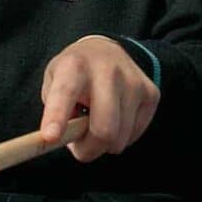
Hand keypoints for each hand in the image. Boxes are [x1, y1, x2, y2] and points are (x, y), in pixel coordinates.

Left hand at [40, 37, 159, 161]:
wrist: (107, 51)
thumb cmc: (75, 74)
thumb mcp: (53, 82)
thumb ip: (53, 110)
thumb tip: (58, 141)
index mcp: (74, 66)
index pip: (65, 93)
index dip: (57, 117)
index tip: (50, 137)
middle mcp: (107, 70)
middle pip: (104, 128)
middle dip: (88, 150)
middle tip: (80, 147)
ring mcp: (133, 82)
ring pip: (120, 138)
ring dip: (104, 144)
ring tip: (96, 125)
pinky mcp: (151, 93)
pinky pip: (134, 135)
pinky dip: (122, 137)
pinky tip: (115, 119)